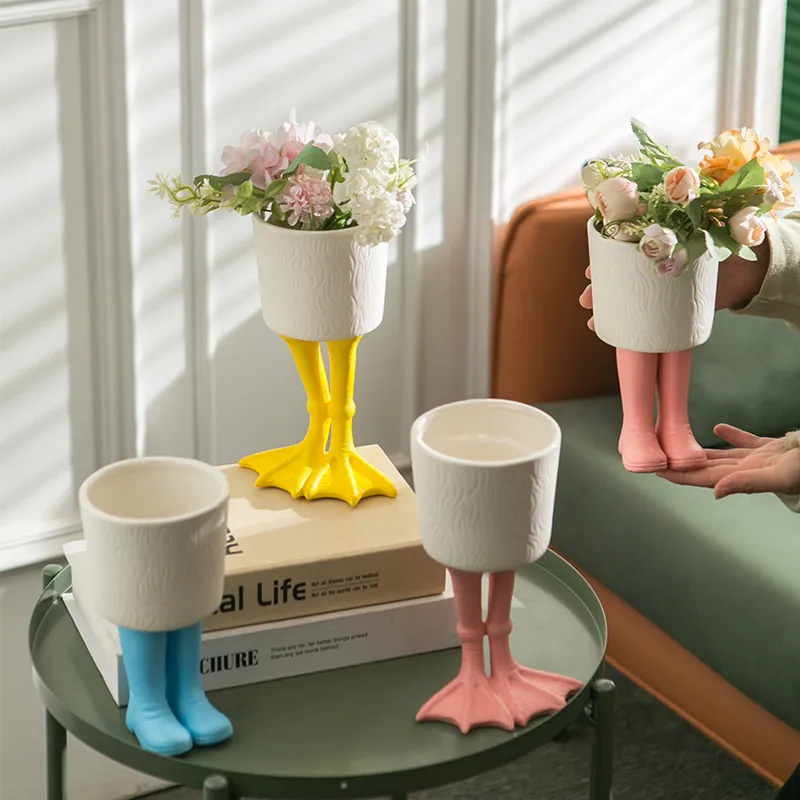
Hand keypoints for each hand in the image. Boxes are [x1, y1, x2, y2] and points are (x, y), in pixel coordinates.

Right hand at [578, 245, 769, 331]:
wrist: (748, 271)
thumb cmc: (722, 244)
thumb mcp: (698, 234)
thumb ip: (678, 234)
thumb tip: (659, 234)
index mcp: (652, 242)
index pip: (616, 250)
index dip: (600, 261)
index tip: (590, 271)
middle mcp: (648, 265)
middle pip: (613, 276)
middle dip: (596, 289)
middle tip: (586, 300)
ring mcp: (655, 287)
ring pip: (622, 297)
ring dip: (604, 310)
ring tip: (594, 322)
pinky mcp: (665, 307)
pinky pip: (639, 317)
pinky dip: (624, 326)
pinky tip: (611, 334)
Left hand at [656, 424, 799, 499]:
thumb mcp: (782, 475)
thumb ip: (749, 484)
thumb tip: (716, 494)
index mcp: (748, 478)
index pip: (705, 477)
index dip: (680, 475)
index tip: (656, 470)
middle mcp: (750, 470)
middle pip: (708, 467)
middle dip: (682, 464)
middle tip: (658, 457)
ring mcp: (762, 459)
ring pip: (724, 456)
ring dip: (701, 452)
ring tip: (678, 445)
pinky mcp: (775, 449)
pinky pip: (749, 442)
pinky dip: (733, 436)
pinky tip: (718, 428)